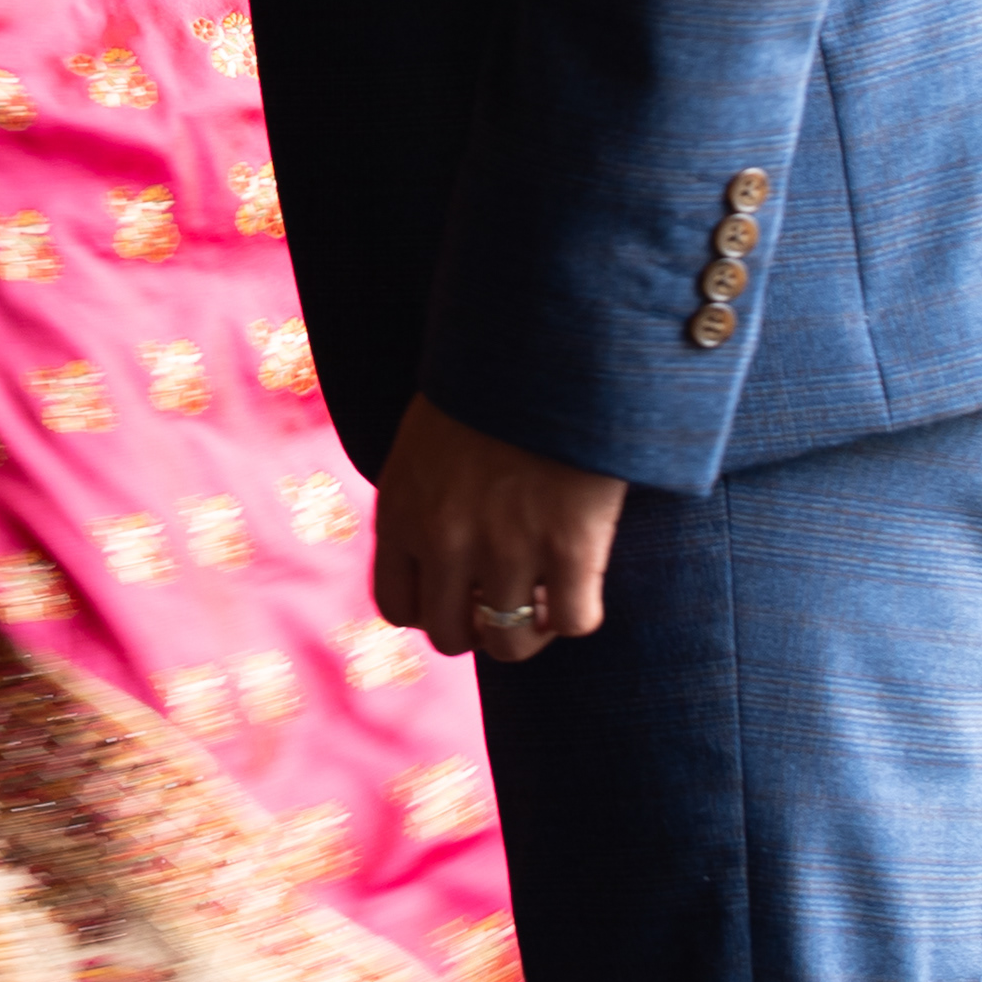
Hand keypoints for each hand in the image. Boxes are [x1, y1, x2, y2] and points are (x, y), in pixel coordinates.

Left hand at [374, 397, 626, 664]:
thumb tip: (437, 553)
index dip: (434, 611)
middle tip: (510, 601)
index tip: (462, 596)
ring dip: (531, 630)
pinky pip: (573, 620)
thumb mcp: (427, 441)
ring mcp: (505, 547)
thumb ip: (422, 498)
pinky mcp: (569, 545)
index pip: (398, 607)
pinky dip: (578, 614)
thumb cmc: (492, 383)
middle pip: (451, 635)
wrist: (549, 339)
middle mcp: (444, 540)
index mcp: (401, 511)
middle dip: (480, 626)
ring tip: (548, 601)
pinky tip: (583, 585)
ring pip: (510, 642)